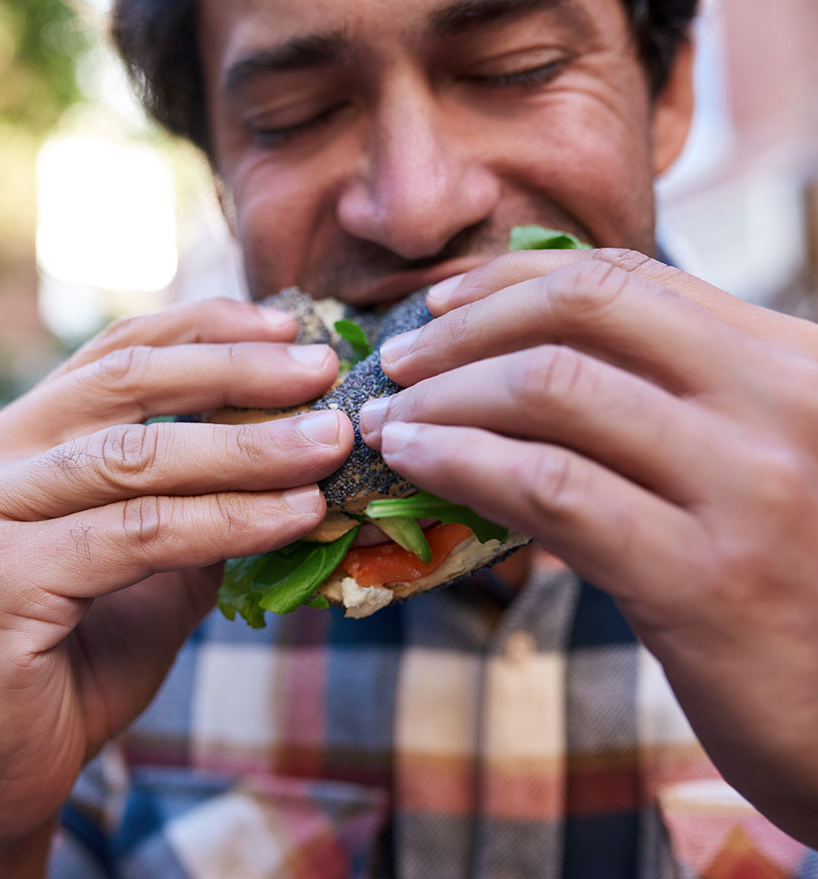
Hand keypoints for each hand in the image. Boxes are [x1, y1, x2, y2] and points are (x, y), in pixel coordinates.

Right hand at [0, 299, 352, 875]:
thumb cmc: (74, 663)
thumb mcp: (151, 562)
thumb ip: (199, 498)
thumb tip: (298, 441)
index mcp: (6, 440)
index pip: (112, 357)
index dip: (204, 331)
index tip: (289, 326)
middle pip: (124, 386)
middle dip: (237, 372)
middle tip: (324, 372)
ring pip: (136, 457)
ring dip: (249, 447)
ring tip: (329, 443)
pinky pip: (137, 533)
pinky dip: (228, 519)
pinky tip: (294, 514)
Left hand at [358, 249, 817, 843]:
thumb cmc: (789, 585)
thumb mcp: (755, 463)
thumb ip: (672, 404)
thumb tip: (518, 362)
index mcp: (794, 363)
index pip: (630, 279)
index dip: (514, 281)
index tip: (442, 304)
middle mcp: (783, 405)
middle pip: (586, 310)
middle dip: (466, 326)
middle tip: (397, 359)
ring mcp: (749, 489)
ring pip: (554, 391)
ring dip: (443, 396)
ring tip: (389, 419)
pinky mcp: (701, 580)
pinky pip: (548, 488)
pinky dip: (460, 461)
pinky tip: (414, 462)